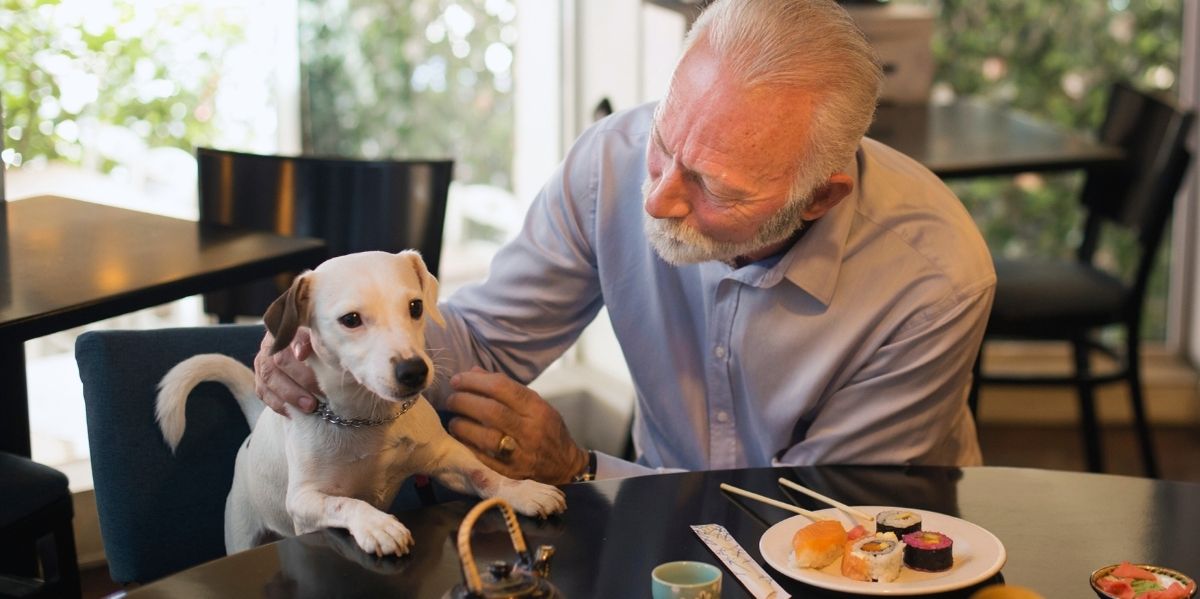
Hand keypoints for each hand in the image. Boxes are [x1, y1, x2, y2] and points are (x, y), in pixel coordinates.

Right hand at [253, 329, 319, 414]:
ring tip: (310, 406)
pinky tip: (294, 412)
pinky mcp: (259, 380)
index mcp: (288, 329)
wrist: (306, 362)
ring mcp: (262, 362)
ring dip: (290, 394)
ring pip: (269, 377)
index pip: (289, 333)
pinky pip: (263, 392)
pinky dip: (279, 404)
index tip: (304, 355)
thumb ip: (321, 343)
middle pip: (279, 359)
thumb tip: (324, 350)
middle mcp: (271, 343)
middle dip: (301, 377)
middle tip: (321, 391)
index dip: (295, 343)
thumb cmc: (321, 351)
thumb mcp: (322, 343)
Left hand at [446, 367, 588, 484]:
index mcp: (537, 409)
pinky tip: (459, 436)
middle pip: (490, 411)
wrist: (564, 466)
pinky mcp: (510, 472)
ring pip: (484, 436)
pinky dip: (466, 444)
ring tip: (454, 419)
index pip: (502, 388)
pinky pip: (482, 457)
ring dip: (462, 425)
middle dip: (464, 401)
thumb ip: (506, 388)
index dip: (475, 381)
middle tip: (451, 398)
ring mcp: (520, 453)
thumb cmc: (546, 429)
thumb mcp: (535, 403)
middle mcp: (530, 430)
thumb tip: (473, 372)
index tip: (458, 380)